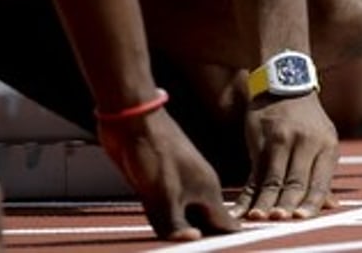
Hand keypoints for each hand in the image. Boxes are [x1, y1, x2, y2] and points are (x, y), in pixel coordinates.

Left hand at [96, 110, 236, 239]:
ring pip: (184, 217)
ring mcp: (178, 185)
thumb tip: (192, 243)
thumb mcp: (163, 196)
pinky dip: (163, 221)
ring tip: (174, 245)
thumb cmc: (154, 153)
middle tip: (194, 249)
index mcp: (207, 191)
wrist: (132, 121)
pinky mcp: (159, 183)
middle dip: (202, 239)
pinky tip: (156, 227)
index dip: (228, 243)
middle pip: (205, 224)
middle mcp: (197, 189)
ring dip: (180, 231)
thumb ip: (176, 225)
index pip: (225, 226)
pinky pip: (166, 210)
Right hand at [233, 96, 336, 220]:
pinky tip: (242, 207)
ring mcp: (281, 140)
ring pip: (273, 178)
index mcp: (327, 146)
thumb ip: (323, 175)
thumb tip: (330, 206)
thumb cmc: (308, 122)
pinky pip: (254, 172)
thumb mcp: (323, 142)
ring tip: (258, 218)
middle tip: (279, 221)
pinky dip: (248, 193)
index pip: (320, 182)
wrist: (286, 84)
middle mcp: (306, 142)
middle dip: (286, 204)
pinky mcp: (260, 139)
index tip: (301, 220)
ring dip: (264, 201)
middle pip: (296, 181)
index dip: (311, 203)